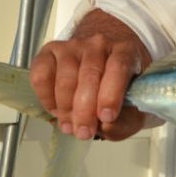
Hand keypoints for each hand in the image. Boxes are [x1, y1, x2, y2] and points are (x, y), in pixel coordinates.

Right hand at [29, 9, 152, 141]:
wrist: (101, 63)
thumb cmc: (118, 88)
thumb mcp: (134, 106)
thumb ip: (126, 119)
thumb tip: (105, 126)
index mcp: (126, 51)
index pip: (119, 67)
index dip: (111, 94)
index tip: (107, 118)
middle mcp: (99, 43)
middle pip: (90, 75)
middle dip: (85, 110)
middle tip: (84, 133)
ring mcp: (73, 45)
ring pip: (65, 78)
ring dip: (65, 108)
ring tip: (70, 126)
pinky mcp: (50, 51)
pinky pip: (41, 75)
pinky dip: (46, 98)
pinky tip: (56, 110)